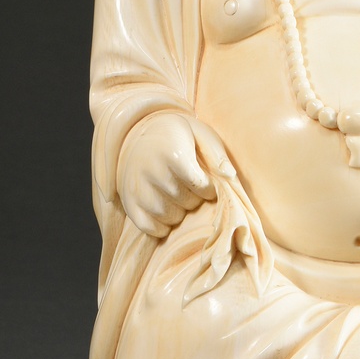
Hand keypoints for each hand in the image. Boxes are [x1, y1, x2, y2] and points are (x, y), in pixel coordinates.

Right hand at [116, 112, 234, 237]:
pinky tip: (167, 211)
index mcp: (173, 153)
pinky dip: (162, 226)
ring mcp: (137, 188)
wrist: (142, 131)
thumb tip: (230, 176)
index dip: (208, 188)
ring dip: (180, 213)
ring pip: (168, 217)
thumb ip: (217, 155)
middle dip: (195, 199)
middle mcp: (151, 171)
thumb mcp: (202, 135)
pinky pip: (149, 227)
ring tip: (180, 198)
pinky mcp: (128, 202)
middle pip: (185, 202)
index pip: (199, 185)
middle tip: (192, 190)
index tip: (206, 182)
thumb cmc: (180, 136)